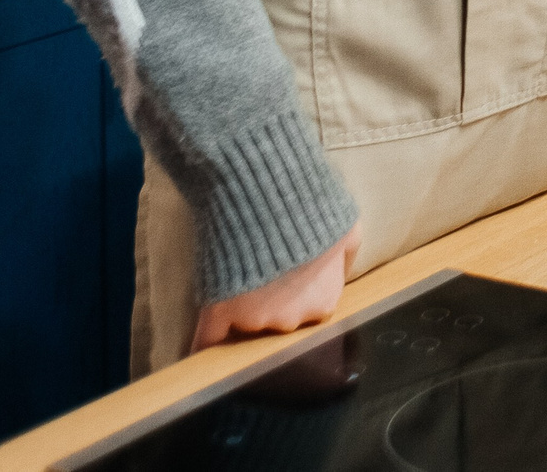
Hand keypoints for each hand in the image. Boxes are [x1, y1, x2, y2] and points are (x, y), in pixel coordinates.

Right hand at [191, 223, 360, 350]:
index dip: (301, 294)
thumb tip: (339, 271)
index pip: (311, 311)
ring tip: (242, 273)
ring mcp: (254, 318)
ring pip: (248, 324)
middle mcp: (292, 319)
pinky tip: (199, 352)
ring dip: (245, 308)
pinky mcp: (219, 311)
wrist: (266, 195)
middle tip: (268, 269)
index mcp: (323, 302)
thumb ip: (344, 259)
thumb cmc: (311, 209)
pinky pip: (208, 339)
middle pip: (280, 320)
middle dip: (275, 300)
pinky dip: (206, 345)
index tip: (293, 280)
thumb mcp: (347, 231)